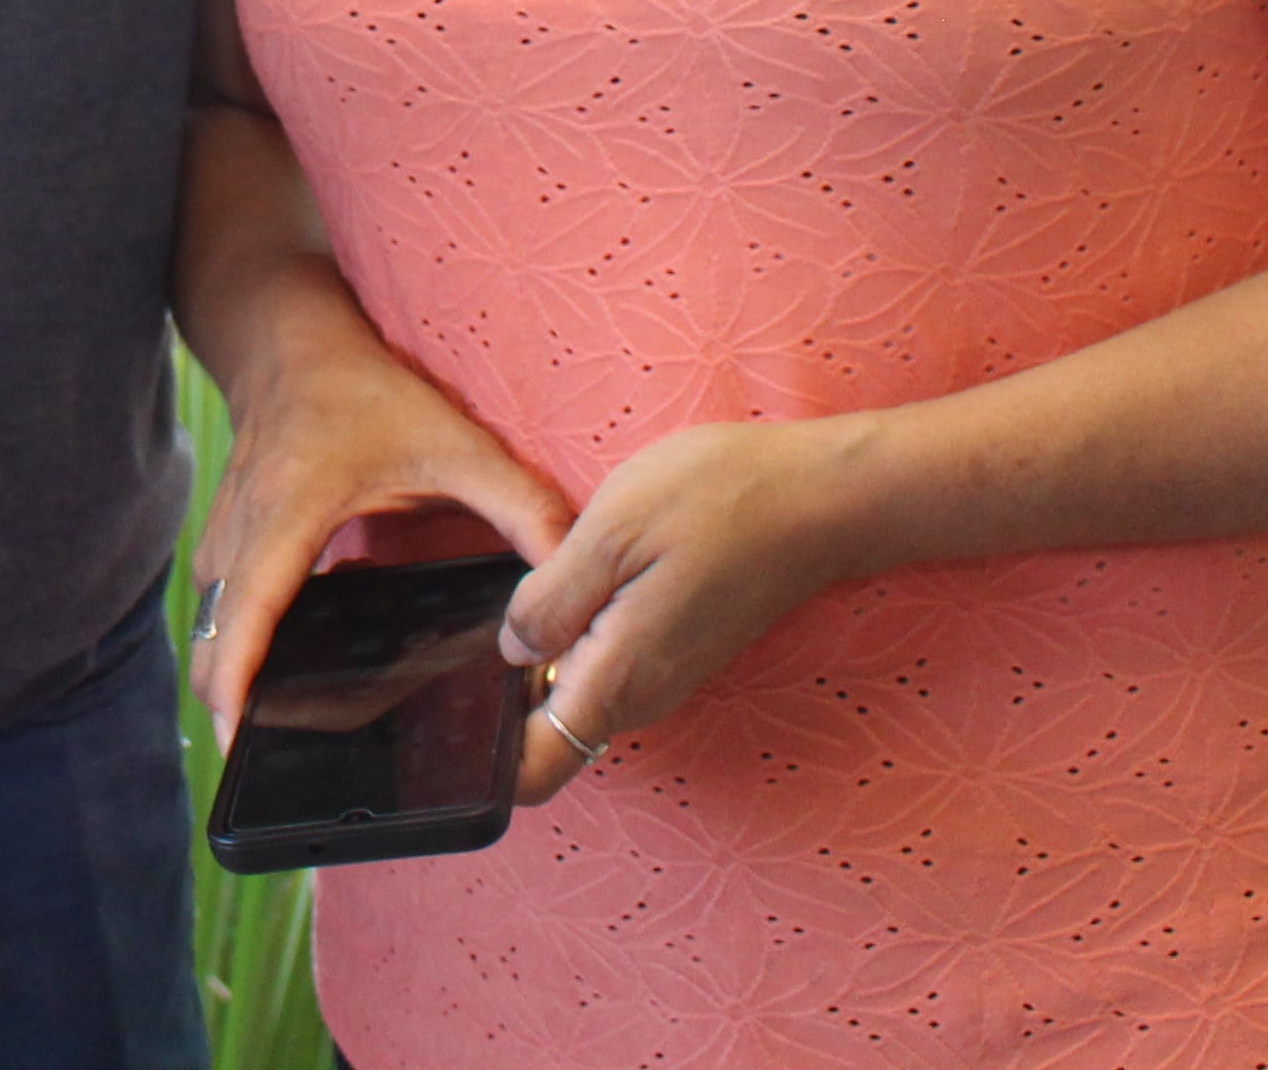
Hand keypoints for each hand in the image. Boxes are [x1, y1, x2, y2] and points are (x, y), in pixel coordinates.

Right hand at [184, 309, 573, 752]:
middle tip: (260, 769)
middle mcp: (242, 532)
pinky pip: (215, 609)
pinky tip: (268, 676)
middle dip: (225, 706)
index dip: (235, 682)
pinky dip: (230, 647)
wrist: (292, 335)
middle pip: (210, 641)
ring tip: (261, 739)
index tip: (236, 742)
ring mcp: (223, 534)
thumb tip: (576, 570)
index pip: (246, 613)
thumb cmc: (366, 387)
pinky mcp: (224, 536)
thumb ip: (522, 505)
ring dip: (225, 678)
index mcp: (292, 515)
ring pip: (207, 628)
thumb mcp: (455, 442)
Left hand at [494, 416, 865, 803]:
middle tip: (486, 603)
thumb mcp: (609, 532)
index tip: (448, 704)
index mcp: (615, 681)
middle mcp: (640, 697)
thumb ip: (549, 602)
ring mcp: (664, 675)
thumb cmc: (717, 501)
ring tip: (541, 569)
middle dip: (505, 682)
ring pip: (575, 686)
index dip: (482, 755)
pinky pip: (607, 658)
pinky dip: (581, 625)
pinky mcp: (678, 647)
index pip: (533, 770)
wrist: (820, 497)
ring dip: (547, 643)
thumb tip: (512, 651)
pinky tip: (582, 563)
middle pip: (545, 726)